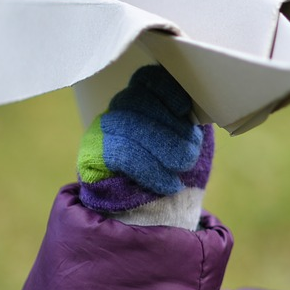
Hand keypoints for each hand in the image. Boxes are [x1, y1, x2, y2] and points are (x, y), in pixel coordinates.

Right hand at [77, 65, 213, 213]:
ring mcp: (100, 132)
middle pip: (137, 101)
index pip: (146, 79)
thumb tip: (199, 113)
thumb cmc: (171, 169)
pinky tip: (169, 183)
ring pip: (129, 128)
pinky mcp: (90, 157)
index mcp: (142, 99)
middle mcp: (117, 111)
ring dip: (162, 149)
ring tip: (181, 168)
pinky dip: (150, 170)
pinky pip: (120, 155)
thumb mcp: (185, 141)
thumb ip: (188, 122)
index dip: (165, 89)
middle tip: (190, 153)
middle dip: (169, 128)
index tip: (183, 109)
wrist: (149, 210)